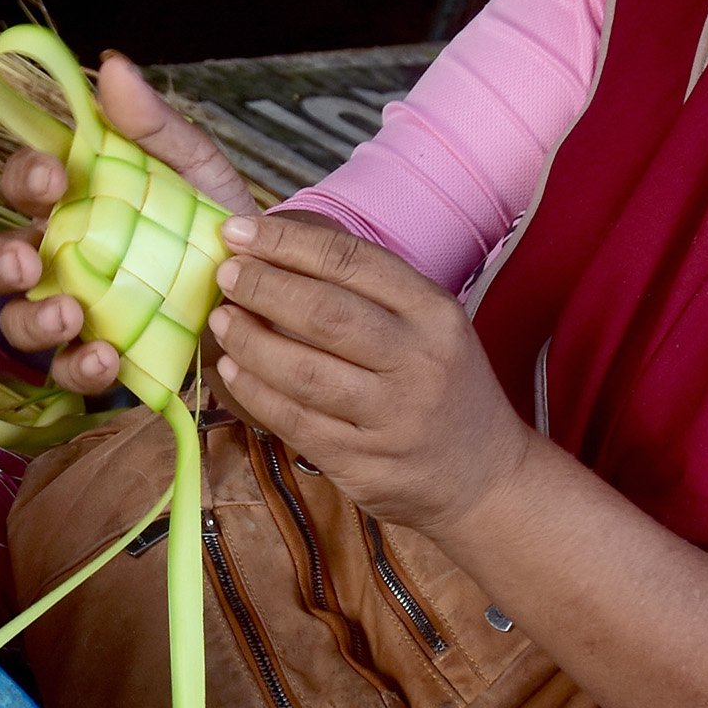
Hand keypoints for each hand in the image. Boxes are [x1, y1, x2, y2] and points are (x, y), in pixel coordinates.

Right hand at [0, 51, 253, 400]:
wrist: (271, 293)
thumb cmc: (218, 224)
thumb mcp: (197, 170)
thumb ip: (155, 125)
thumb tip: (111, 65)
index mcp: (75, 204)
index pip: (23, 185)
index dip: (25, 178)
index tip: (55, 178)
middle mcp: (61, 259)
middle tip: (29, 262)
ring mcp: (76, 313)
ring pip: (19, 322)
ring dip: (33, 321)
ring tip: (71, 316)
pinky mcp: (104, 359)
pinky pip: (70, 372)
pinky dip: (81, 367)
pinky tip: (107, 358)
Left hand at [206, 213, 535, 532]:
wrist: (486, 478)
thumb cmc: (443, 387)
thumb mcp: (431, 327)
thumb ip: (369, 293)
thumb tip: (277, 252)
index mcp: (434, 314)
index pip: (352, 262)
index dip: (288, 242)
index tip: (240, 230)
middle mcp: (418, 362)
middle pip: (324, 314)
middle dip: (262, 286)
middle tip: (225, 272)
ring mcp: (393, 418)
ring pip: (304, 372)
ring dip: (250, 341)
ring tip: (221, 319)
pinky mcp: (365, 464)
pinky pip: (297, 422)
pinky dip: (256, 393)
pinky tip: (234, 371)